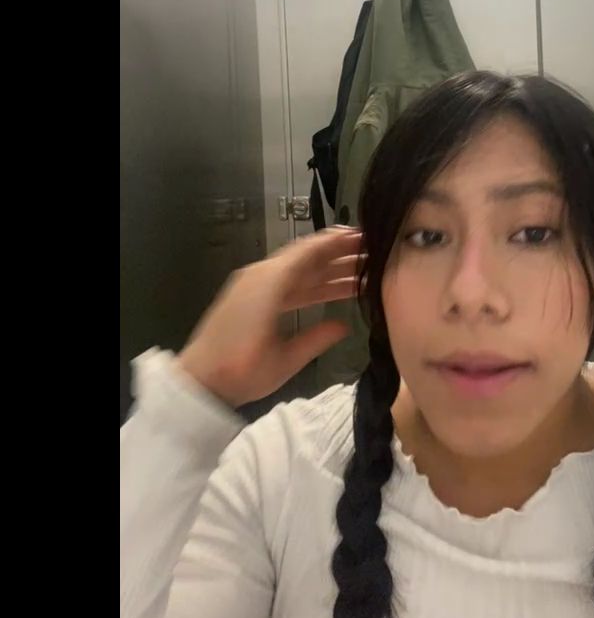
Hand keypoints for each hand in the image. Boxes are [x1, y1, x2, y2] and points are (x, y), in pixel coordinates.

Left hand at [177, 228, 362, 406]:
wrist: (199, 382)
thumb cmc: (241, 371)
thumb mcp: (284, 360)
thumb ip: (316, 339)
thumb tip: (343, 326)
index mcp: (269, 283)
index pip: (309, 251)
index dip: (337, 242)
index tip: (364, 235)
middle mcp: (262, 276)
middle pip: (306, 258)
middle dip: (339, 254)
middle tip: (371, 251)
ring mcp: (255, 286)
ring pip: (300, 271)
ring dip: (329, 270)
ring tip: (362, 271)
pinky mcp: (252, 299)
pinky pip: (289, 282)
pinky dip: (312, 283)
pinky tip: (334, 290)